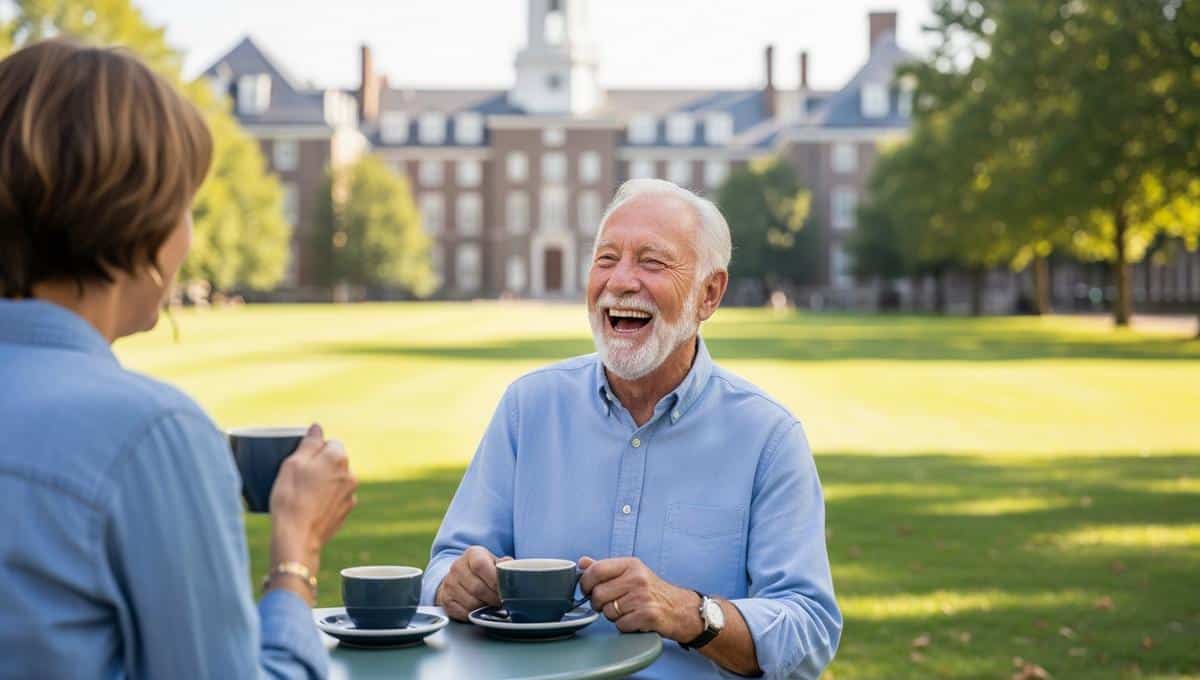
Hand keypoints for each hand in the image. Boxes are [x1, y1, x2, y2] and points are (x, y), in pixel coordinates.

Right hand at [268, 424, 357, 581]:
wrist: (297, 537)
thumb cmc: (291, 496)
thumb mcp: (293, 463)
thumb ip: (309, 443)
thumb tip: (318, 427)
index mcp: (338, 457)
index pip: (329, 443)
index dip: (313, 451)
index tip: (299, 463)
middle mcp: (350, 474)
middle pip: (334, 462)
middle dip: (319, 466)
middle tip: (298, 479)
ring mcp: (350, 494)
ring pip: (335, 481)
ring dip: (323, 483)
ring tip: (302, 496)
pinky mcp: (346, 512)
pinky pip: (334, 498)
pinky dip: (324, 500)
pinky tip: (309, 508)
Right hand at [436, 546, 512, 620]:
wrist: (459, 578)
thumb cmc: (482, 571)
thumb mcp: (493, 562)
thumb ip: (503, 565)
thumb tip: (511, 569)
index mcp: (472, 554)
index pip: (480, 566)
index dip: (494, 580)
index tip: (504, 589)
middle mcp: (457, 567)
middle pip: (477, 588)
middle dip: (493, 598)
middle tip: (503, 602)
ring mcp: (450, 584)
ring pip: (471, 603)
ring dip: (485, 608)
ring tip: (493, 606)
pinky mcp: (445, 600)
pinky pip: (463, 613)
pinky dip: (475, 615)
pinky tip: (481, 611)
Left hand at [579, 556, 703, 641]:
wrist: (681, 609)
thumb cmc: (653, 592)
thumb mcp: (631, 573)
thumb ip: (605, 568)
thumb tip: (582, 562)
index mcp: (631, 564)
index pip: (596, 570)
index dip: (586, 583)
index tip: (588, 589)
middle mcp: (637, 578)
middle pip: (598, 594)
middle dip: (599, 604)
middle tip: (611, 604)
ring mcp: (643, 597)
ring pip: (608, 612)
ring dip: (613, 616)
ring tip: (627, 611)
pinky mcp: (648, 615)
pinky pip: (620, 625)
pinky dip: (625, 626)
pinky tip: (635, 620)